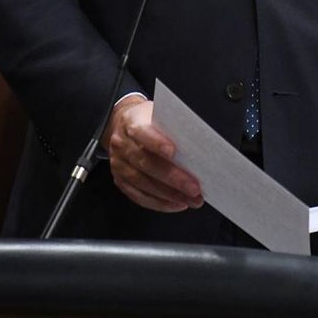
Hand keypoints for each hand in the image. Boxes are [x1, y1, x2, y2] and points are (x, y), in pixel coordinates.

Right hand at [104, 97, 203, 212]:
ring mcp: (119, 164)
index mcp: (131, 121)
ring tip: (191, 199)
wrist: (123, 125)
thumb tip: (199, 141)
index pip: (141, 132)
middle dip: (172, 178)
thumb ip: (172, 125)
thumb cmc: (149, 119)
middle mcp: (121, 144)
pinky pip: (139, 196)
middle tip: (194, 188)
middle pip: (146, 163)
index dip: (156, 142)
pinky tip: (176, 204)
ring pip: (143, 183)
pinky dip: (159, 203)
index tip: (173, 152)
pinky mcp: (120, 180)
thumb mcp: (160, 113)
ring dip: (169, 195)